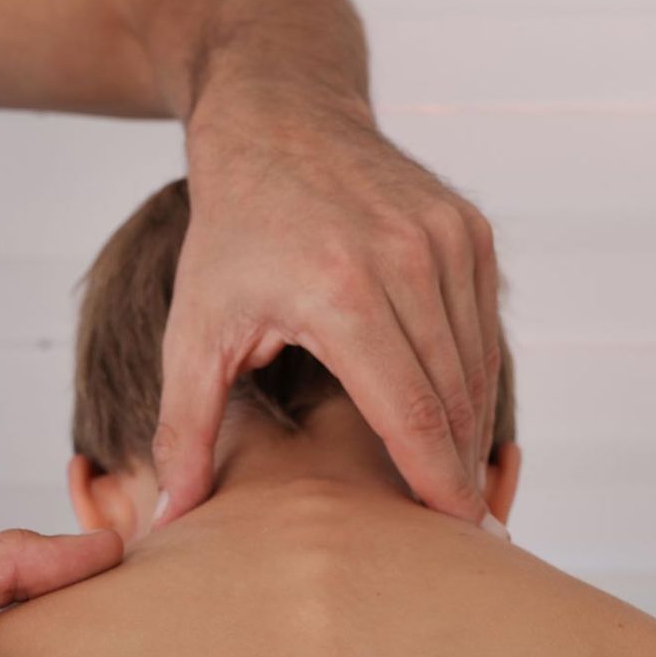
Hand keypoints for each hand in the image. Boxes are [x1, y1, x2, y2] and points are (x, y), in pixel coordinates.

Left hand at [155, 93, 501, 525]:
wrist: (279, 119)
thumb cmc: (231, 236)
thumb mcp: (192, 331)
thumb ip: (183, 429)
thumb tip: (168, 520)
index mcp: (341, 292)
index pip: (410, 413)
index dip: (437, 483)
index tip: (457, 537)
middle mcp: (407, 259)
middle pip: (453, 398)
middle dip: (461, 471)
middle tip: (464, 533)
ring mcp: (448, 239)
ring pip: (479, 367)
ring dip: (474, 433)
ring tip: (463, 489)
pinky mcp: (470, 231)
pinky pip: (486, 329)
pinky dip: (478, 382)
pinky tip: (460, 426)